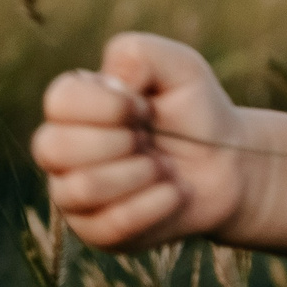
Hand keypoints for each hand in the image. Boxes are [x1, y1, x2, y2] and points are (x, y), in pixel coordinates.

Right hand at [31, 32, 251, 249]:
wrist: (232, 164)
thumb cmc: (197, 112)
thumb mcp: (180, 68)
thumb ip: (139, 54)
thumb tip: (108, 81)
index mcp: (75, 106)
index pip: (59, 100)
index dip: (111, 104)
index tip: (147, 105)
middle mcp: (63, 151)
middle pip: (53, 148)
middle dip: (120, 140)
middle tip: (151, 138)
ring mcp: (74, 195)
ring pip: (80, 188)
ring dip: (140, 173)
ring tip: (163, 166)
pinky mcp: (97, 232)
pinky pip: (112, 225)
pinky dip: (157, 204)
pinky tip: (175, 192)